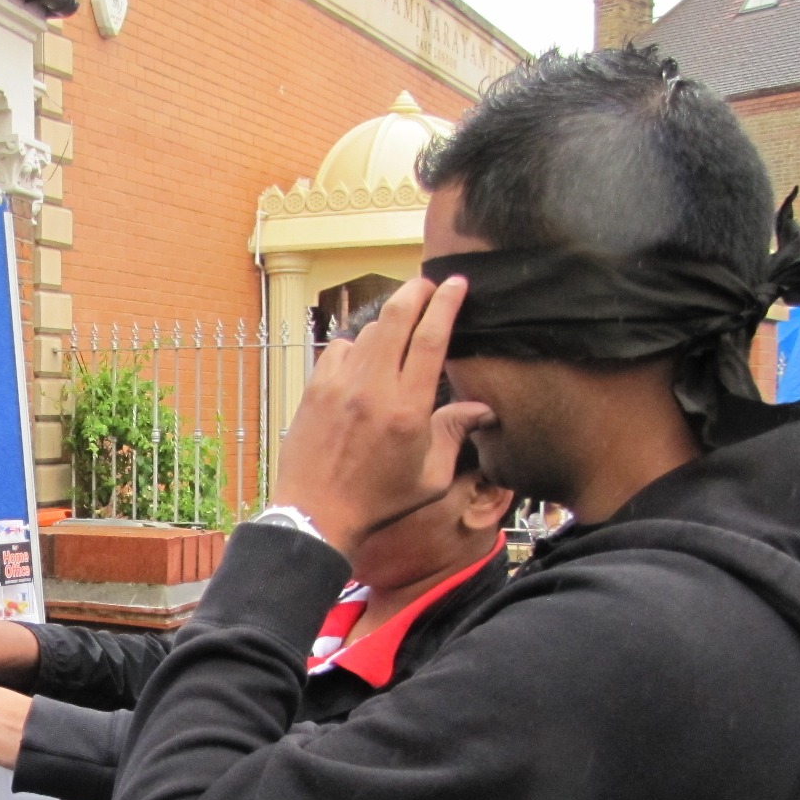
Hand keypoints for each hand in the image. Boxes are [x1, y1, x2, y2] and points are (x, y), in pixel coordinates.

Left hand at [273, 276, 492, 552]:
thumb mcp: (429, 476)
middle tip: (428, 284)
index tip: (455, 284)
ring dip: (386, 321)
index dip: (445, 304)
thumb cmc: (377, 501)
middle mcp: (373, 388)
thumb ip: (455, 434)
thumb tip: (483, 409)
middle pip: (395, 317)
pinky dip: (354, 345)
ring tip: (400, 325)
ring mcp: (339, 385)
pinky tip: (362, 357)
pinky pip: (338, 349)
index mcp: (408, 408)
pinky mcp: (315, 390)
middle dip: (415, 291)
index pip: (431, 337)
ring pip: (367, 331)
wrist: (315, 514)